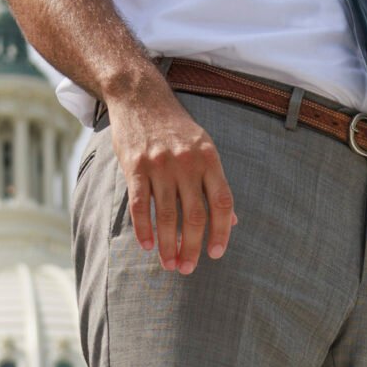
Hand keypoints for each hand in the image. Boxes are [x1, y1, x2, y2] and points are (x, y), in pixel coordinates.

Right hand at [109, 79, 237, 273]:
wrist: (141, 97)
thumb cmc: (176, 128)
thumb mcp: (204, 147)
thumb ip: (215, 182)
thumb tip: (231, 219)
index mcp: (210, 159)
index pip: (222, 203)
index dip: (222, 232)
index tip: (216, 254)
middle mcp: (187, 163)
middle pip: (194, 216)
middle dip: (192, 247)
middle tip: (188, 268)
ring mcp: (160, 165)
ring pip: (166, 216)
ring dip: (168, 245)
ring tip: (169, 264)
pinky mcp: (135, 166)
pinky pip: (140, 205)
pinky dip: (143, 229)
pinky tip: (147, 246)